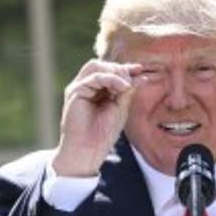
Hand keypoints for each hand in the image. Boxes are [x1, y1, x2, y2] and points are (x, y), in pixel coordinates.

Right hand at [53, 59, 141, 176]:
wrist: (88, 151)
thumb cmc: (102, 134)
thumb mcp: (120, 109)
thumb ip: (126, 91)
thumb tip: (140, 76)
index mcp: (96, 91)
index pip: (109, 71)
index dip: (125, 69)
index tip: (141, 70)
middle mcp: (85, 87)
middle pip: (101, 65)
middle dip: (119, 69)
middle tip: (134, 77)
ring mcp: (79, 88)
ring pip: (95, 67)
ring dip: (114, 72)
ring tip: (127, 84)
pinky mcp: (74, 92)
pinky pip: (93, 77)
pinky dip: (110, 78)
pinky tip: (122, 87)